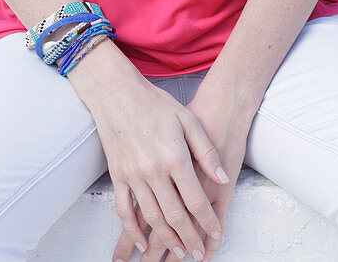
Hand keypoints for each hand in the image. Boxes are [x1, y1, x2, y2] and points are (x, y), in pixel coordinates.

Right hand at [111, 86, 251, 260]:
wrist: (117, 92)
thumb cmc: (154, 103)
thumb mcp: (188, 119)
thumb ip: (206, 150)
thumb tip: (220, 177)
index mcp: (174, 156)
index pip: (196, 199)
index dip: (208, 221)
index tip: (215, 233)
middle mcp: (153, 170)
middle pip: (175, 215)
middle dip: (189, 238)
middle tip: (198, 253)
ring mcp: (133, 175)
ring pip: (152, 217)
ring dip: (166, 238)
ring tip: (178, 251)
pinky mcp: (117, 175)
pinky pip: (124, 210)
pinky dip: (133, 230)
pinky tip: (142, 241)